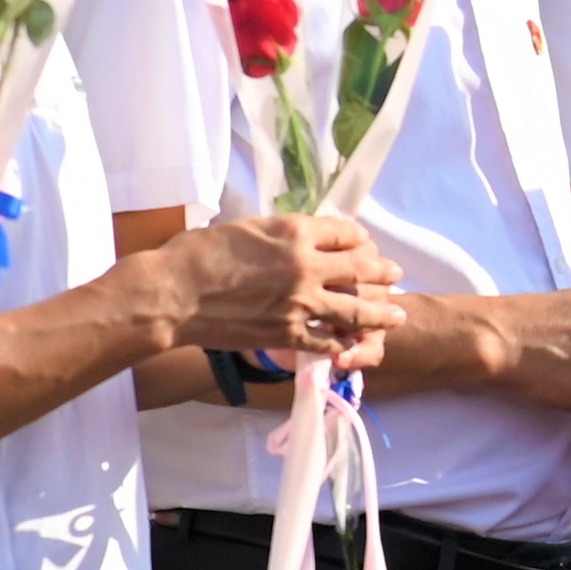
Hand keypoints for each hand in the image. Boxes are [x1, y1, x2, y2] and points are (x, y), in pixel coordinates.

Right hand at [171, 214, 404, 362]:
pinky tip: (353, 343)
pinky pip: (327, 340)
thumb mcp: (246, 227)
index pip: (344, 232)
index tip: (362, 242)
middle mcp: (306, 265)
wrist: (174, 294)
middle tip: (393, 273)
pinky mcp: (288, 334)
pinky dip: (343, 342)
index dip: (358, 237)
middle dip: (381, 270)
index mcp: (294, 231)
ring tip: (397, 314)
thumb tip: (296, 236)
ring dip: (381, 312)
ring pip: (356, 308)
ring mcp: (300, 303)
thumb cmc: (198, 253)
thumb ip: (279, 231)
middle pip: (360, 267)